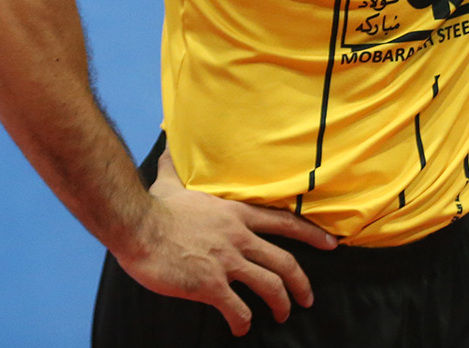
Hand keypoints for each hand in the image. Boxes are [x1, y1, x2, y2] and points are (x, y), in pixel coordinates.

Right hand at [115, 151, 339, 336]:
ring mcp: (227, 262)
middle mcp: (239, 238)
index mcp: (236, 214)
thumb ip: (177, 166)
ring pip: (270, 286)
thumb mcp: (172, 182)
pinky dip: (243, 321)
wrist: (138, 227)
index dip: (311, 234)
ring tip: (281, 315)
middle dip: (301, 283)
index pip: (284, 222)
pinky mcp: (211, 285)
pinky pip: (238, 308)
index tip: (330, 243)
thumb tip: (169, 142)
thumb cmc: (154, 207)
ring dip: (280, 305)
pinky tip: (240, 327)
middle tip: (307, 298)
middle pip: (285, 262)